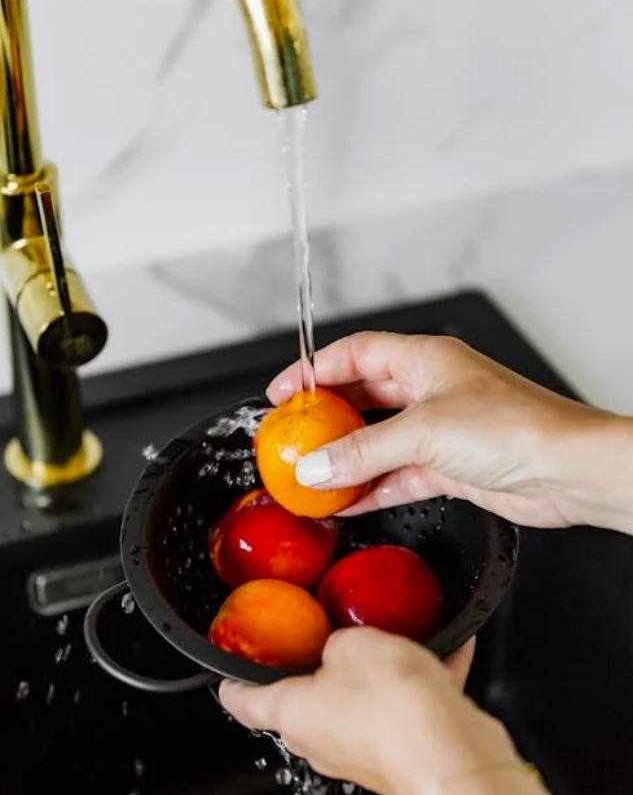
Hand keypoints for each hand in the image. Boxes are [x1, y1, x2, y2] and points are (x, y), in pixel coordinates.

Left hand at [220, 628, 543, 794]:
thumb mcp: (352, 643)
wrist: (453, 754)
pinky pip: (409, 702)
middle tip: (326, 630)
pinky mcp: (403, 747)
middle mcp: (322, 738)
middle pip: (305, 697)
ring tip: (398, 634)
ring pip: (362, 697)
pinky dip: (424, 675)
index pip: (242, 701)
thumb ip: (338, 636)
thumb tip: (344, 639)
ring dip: (378, 667)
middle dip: (317, 662)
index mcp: (293, 713)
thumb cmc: (395, 711)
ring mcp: (363, 747)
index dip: (232, 679)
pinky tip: (445, 644)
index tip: (227, 668)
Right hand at [268, 333, 632, 534]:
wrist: (569, 470)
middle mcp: (430, 390)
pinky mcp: (449, 466)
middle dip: (326, 418)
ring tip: (311, 476)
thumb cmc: (517, 427)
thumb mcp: (424, 431)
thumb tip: (317, 464)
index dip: (315, 369)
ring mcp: (440, 429)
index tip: (284, 393)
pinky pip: (397, 475)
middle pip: (363, 396)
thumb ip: (363, 450)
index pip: (355, 353)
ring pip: (378, 441)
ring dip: (347, 459)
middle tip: (292, 438)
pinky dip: (371, 488)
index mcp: (424, 359)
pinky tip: (346, 502)